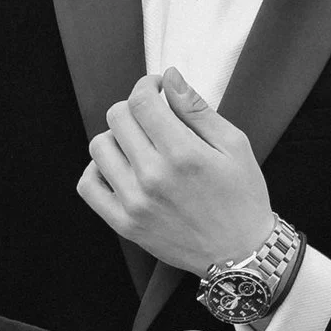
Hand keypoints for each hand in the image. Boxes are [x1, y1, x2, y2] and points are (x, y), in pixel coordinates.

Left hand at [78, 70, 273, 273]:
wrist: (240, 253)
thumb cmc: (242, 197)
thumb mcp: (234, 145)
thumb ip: (198, 109)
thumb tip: (170, 77)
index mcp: (183, 154)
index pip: (141, 101)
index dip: (147, 86)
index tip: (158, 89)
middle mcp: (153, 177)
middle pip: (117, 118)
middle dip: (134, 107)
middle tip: (152, 116)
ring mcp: (134, 203)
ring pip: (100, 147)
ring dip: (116, 137)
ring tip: (139, 144)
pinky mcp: (124, 224)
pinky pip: (88, 186)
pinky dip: (97, 170)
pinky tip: (119, 167)